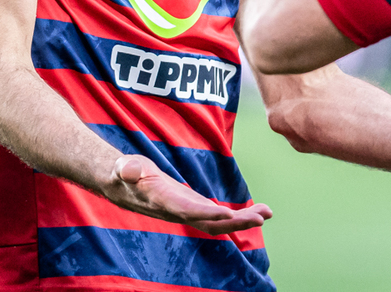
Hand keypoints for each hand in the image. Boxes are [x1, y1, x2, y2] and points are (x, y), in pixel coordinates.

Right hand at [101, 154, 272, 234]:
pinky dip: (239, 214)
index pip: (187, 211)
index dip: (207, 214)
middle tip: (260, 218)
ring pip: (218, 222)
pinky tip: (257, 211)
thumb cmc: (124, 173)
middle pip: (209, 223)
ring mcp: (188, 211)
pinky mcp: (194, 206)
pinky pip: (219, 216)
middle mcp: (178, 212)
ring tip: (267, 213)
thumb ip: (127, 169)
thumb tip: (128, 169)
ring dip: (243, 219)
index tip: (228, 215)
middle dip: (235, 222)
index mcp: (163, 202)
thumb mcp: (124, 167)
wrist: (123, 185)